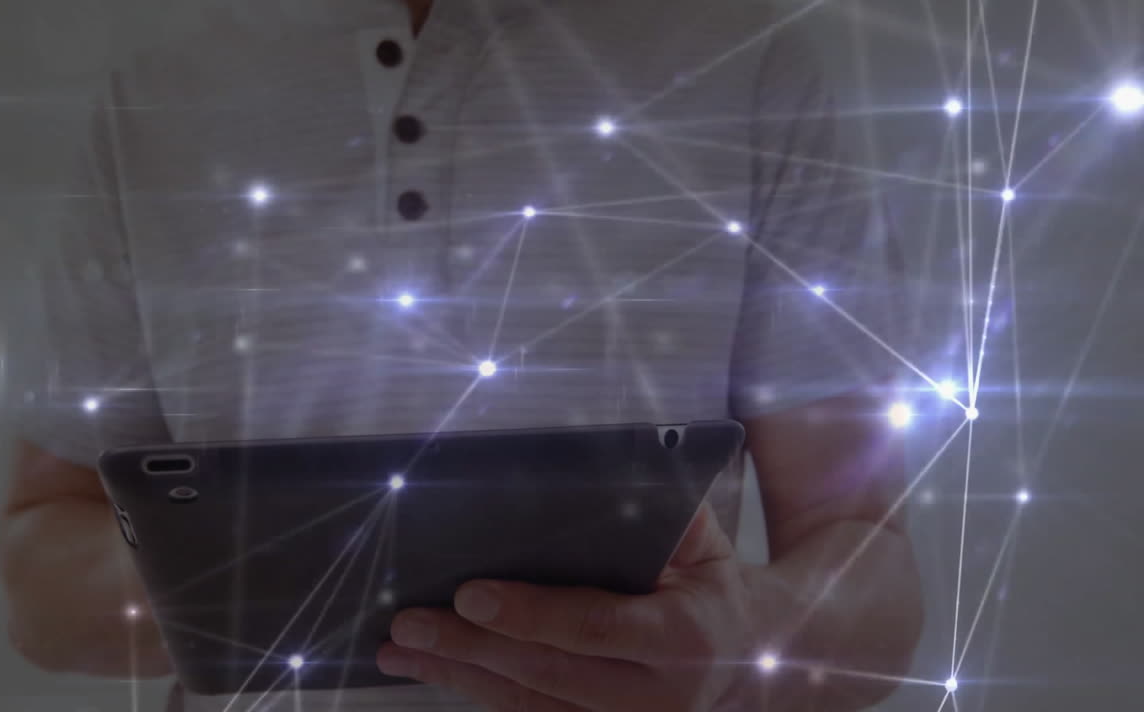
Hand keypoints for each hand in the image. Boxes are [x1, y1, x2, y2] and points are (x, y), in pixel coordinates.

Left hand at [376, 503, 758, 710]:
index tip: (470, 595)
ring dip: (458, 677)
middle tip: (410, 623)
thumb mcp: (705, 543)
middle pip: (547, 674)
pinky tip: (437, 672)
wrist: (758, 662)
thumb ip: (659, 511)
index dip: (530, 614)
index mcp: (682, 636)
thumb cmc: (716, 589)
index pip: (595, 627)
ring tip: (399, 651)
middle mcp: (655, 696)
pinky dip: (480, 694)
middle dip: (470, 648)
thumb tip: (599, 468)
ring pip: (530, 706)